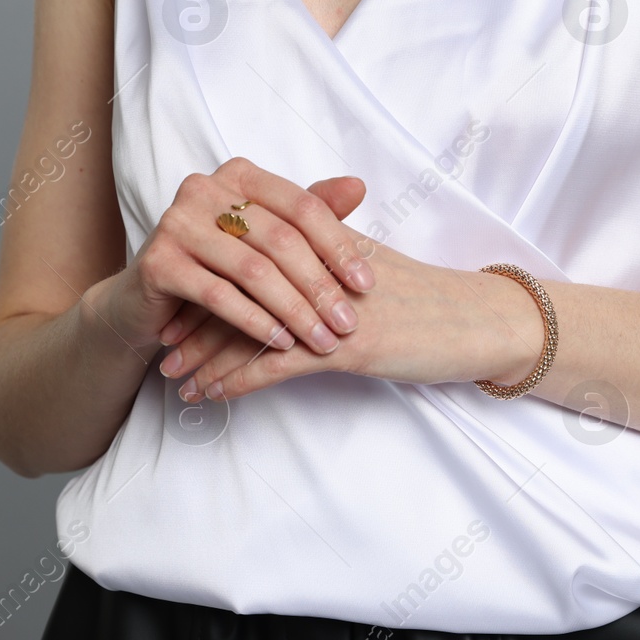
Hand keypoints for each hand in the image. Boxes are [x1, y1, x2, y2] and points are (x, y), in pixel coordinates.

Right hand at [100, 158, 375, 356]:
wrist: (146, 300)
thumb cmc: (217, 267)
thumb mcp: (266, 239)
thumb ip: (309, 214)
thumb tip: (359, 187)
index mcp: (239, 175)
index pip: (303, 206)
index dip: (339, 246)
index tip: (366, 285)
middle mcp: (204, 189)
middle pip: (281, 240)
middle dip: (320, 287)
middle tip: (347, 324)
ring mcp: (176, 222)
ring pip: (253, 270)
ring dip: (294, 311)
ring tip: (321, 339)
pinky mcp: (158, 262)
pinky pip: (218, 296)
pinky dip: (255, 322)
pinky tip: (280, 344)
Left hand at [158, 230, 544, 401]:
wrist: (479, 322)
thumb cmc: (430, 301)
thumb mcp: (372, 271)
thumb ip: (327, 261)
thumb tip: (288, 272)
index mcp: (325, 243)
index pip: (251, 255)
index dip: (211, 277)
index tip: (179, 298)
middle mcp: (319, 268)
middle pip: (238, 287)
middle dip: (194, 318)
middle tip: (160, 339)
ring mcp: (329, 307)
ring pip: (246, 328)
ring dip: (203, 354)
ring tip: (172, 375)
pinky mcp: (343, 345)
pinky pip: (272, 365)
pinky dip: (232, 380)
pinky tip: (208, 395)